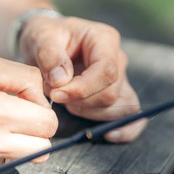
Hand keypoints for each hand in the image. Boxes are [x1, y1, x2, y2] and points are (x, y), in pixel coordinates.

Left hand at [19, 16, 146, 142]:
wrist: (48, 44)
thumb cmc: (46, 38)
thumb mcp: (41, 38)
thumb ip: (50, 56)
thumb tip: (61, 81)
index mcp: (104, 40)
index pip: (106, 71)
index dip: (83, 89)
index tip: (57, 94)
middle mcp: (118, 60)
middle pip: (110, 94)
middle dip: (81, 103)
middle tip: (56, 95)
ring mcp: (121, 80)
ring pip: (119, 109)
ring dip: (90, 114)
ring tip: (68, 102)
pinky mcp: (118, 96)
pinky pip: (133, 117)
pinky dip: (125, 130)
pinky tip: (109, 135)